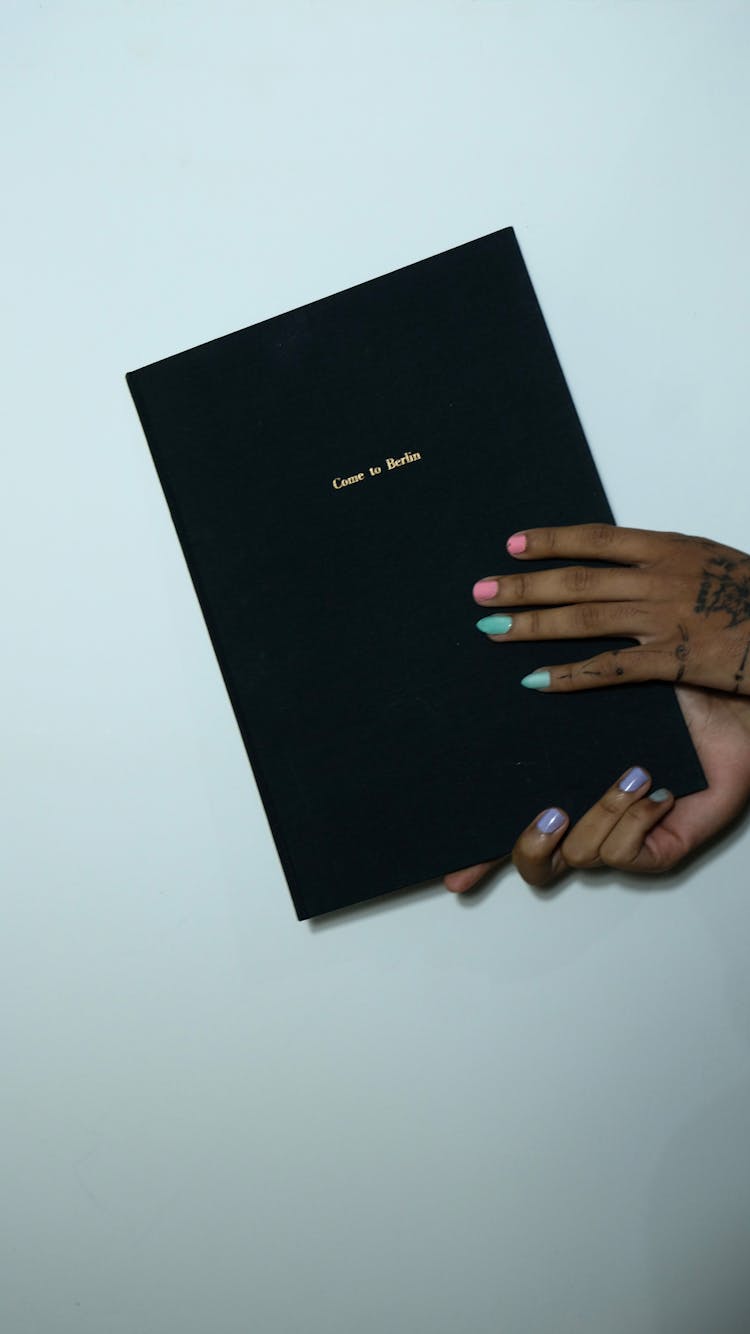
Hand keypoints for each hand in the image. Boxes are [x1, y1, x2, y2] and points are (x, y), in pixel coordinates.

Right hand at [444, 685, 749, 891]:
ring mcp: (624, 836)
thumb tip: (487, 673)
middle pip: (534, 865)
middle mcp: (588, 815)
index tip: (451, 872)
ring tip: (630, 774)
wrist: (722, 685)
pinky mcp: (661, 850)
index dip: (476, 858)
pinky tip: (655, 789)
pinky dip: (634, 822)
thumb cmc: (661, 685)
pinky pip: (625, 856)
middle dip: (531, 845)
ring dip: (601, 814)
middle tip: (549, 812)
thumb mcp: (587, 684)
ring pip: (581, 856)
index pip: (508, 827)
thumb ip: (539, 691)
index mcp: (563, 783)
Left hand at [472, 524, 749, 695]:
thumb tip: (624, 564)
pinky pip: (610, 669)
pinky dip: (569, 675)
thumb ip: (667, 562)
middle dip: (524, 586)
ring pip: (584, 620)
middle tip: (480, 592)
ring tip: (492, 628)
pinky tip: (535, 681)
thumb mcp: (711, 562)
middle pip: (577, 580)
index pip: (597, 539)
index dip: (551, 541)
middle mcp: (660, 578)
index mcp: (670, 547)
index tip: (513, 545)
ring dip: (533, 624)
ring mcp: (665, 619)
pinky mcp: (675, 660)